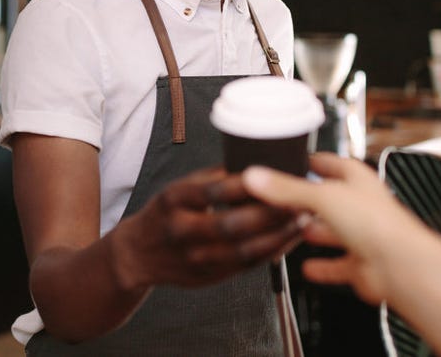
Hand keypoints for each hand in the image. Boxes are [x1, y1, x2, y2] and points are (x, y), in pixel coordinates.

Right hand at [110, 166, 303, 290]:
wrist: (137, 254)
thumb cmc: (166, 213)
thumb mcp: (179, 188)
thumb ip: (213, 179)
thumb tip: (257, 163)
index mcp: (174, 200)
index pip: (213, 191)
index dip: (247, 185)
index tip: (277, 175)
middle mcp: (182, 231)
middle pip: (232, 224)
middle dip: (270, 214)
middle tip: (300, 199)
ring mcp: (194, 258)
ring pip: (243, 251)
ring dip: (278, 235)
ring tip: (303, 219)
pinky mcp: (208, 277)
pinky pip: (246, 266)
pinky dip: (272, 251)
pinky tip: (289, 238)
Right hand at [242, 153, 431, 303]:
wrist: (400, 266)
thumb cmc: (378, 223)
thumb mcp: (322, 196)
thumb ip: (286, 189)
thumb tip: (256, 176)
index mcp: (357, 179)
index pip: (331, 163)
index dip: (311, 162)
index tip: (290, 163)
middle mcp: (362, 205)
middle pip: (331, 198)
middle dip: (309, 199)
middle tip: (285, 199)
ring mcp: (363, 235)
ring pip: (334, 230)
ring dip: (316, 231)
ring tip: (293, 230)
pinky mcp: (361, 264)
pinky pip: (338, 264)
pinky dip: (323, 266)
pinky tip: (308, 267)